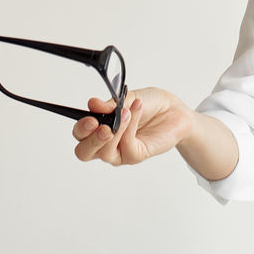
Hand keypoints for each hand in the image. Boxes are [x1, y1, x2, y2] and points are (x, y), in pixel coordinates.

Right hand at [72, 86, 190, 165]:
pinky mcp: (134, 155)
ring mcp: (119, 152)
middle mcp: (106, 142)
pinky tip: (135, 112)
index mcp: (98, 127)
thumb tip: (92, 104)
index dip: (80, 128)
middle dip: (89, 139)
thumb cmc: (148, 104)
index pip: (80, 134)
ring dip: (114, 131)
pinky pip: (126, 145)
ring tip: (125, 113)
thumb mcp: (126, 98)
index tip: (90, 118)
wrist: (173, 110)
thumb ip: (109, 104)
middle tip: (99, 125)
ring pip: (104, 152)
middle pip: (84, 152)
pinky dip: (130, 127)